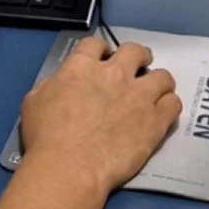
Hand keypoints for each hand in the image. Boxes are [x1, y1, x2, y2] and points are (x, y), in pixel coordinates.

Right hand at [21, 37, 182, 197]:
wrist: (69, 165)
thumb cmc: (45, 135)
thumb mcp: (35, 99)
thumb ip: (54, 84)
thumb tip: (63, 83)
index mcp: (81, 66)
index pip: (96, 43)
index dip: (100, 50)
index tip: (102, 59)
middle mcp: (114, 74)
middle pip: (136, 51)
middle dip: (138, 57)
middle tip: (136, 68)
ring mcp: (139, 96)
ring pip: (163, 76)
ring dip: (158, 82)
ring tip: (153, 93)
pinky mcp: (156, 120)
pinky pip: (174, 103)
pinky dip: (168, 105)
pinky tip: (160, 113)